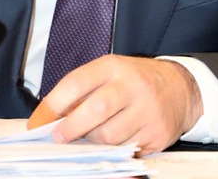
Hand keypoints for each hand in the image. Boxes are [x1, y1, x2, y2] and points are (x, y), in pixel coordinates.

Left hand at [40, 54, 202, 155]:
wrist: (179, 87)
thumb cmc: (135, 80)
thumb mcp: (110, 73)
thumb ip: (84, 90)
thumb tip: (51, 117)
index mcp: (114, 66)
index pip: (76, 83)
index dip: (52, 105)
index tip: (38, 121)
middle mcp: (132, 85)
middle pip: (94, 111)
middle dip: (70, 129)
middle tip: (58, 137)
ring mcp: (147, 110)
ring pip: (109, 137)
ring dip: (94, 142)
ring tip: (92, 136)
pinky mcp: (158, 133)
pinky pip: (126, 151)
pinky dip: (115, 150)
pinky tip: (115, 141)